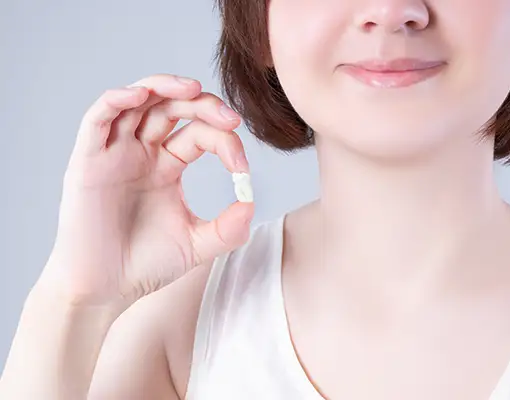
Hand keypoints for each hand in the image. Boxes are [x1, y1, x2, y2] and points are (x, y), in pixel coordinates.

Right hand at [39, 74, 253, 307]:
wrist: (106, 290)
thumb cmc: (146, 266)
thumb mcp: (197, 245)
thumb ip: (227, 228)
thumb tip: (251, 203)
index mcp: (167, 166)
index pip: (200, 134)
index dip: (225, 141)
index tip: (242, 167)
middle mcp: (142, 153)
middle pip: (172, 108)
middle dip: (204, 105)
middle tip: (231, 118)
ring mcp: (115, 154)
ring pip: (137, 101)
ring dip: (164, 87)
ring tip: (193, 88)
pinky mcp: (88, 161)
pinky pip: (98, 119)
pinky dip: (117, 99)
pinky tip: (140, 95)